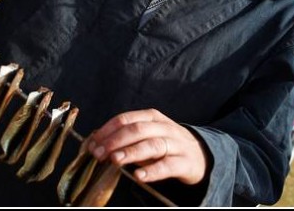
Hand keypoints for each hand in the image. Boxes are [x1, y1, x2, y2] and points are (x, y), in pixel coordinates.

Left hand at [87, 109, 207, 184]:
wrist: (200, 155)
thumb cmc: (167, 145)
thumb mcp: (148, 136)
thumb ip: (127, 138)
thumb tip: (98, 142)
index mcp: (152, 117)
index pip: (126, 119)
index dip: (107, 130)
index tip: (93, 143)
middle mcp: (165, 128)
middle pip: (138, 130)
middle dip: (115, 140)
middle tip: (99, 153)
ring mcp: (177, 144)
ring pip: (153, 145)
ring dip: (131, 152)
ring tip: (115, 160)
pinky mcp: (185, 163)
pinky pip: (168, 166)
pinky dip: (153, 171)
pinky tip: (139, 175)